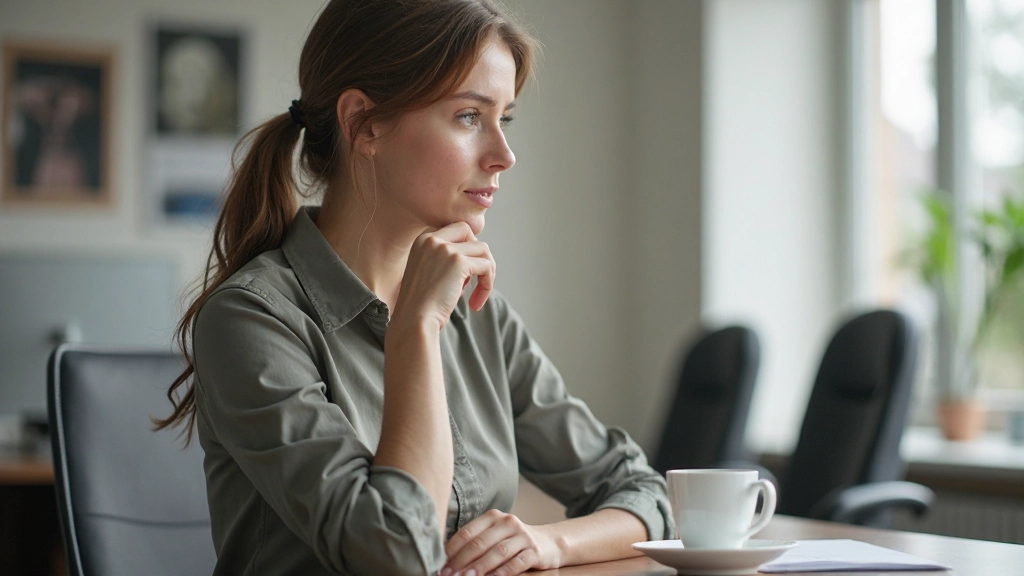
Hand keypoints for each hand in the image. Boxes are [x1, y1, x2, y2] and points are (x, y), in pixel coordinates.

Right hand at [392, 222, 495, 330]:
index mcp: (422, 239)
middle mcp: (432, 239)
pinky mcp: (459, 262)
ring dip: (486, 272)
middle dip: (477, 253)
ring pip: (483, 250)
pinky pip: (487, 267)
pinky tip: (475, 303)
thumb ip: (446, 259)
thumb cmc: (421, 305)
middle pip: (469, 232)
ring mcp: (446, 249)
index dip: (465, 249)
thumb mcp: (429, 273)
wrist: (413, 321)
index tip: (463, 275)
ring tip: (477, 295)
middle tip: (476, 280)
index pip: (455, 230)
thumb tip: (477, 255)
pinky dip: (487, 285)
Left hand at [442, 509, 561, 575]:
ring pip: (497, 552)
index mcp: (493, 517)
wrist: (549, 543)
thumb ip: (475, 543)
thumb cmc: (513, 542)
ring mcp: (523, 536)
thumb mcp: (495, 535)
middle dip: (462, 561)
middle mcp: (508, 522)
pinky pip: (517, 562)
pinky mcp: (535, 551)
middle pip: (480, 543)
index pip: (467, 532)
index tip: (439, 566)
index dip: (451, 550)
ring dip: (480, 567)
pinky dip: (504, 572)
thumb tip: (446, 561)